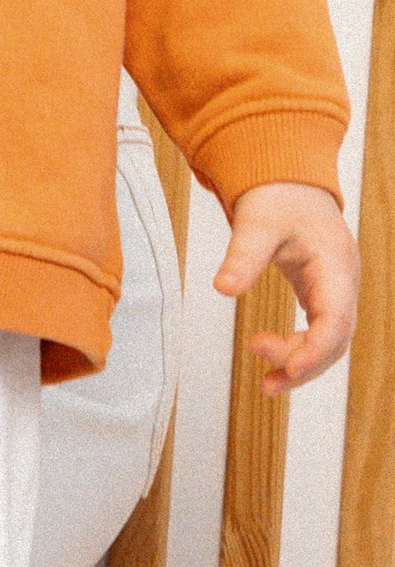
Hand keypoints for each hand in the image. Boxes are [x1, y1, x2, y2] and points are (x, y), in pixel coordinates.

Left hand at [215, 181, 357, 391]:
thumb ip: (242, 256)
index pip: (336, 318)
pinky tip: (271, 355)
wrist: (290, 184)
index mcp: (335, 265)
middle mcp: (343, 283)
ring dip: (301, 365)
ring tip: (265, 381)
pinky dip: (299, 350)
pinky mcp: (322, 296)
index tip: (289, 369)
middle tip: (266, 381)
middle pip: (336, 339)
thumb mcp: (256, 223)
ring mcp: (336, 292)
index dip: (316, 348)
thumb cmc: (279, 199)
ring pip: (330, 342)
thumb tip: (223, 287)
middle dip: (305, 365)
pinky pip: (319, 333)